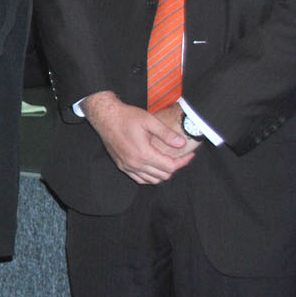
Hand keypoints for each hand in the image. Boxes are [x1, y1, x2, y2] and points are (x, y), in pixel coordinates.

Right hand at [82, 90, 196, 184]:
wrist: (105, 116)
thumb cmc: (126, 117)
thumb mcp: (149, 121)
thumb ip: (166, 134)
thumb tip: (182, 143)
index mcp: (143, 154)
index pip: (170, 166)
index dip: (183, 162)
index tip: (190, 155)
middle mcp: (135, 163)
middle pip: (163, 175)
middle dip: (174, 167)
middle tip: (179, 156)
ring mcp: (127, 166)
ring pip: (152, 180)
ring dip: (162, 173)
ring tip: (167, 161)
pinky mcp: (121, 165)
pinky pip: (139, 179)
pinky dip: (149, 176)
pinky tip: (153, 167)